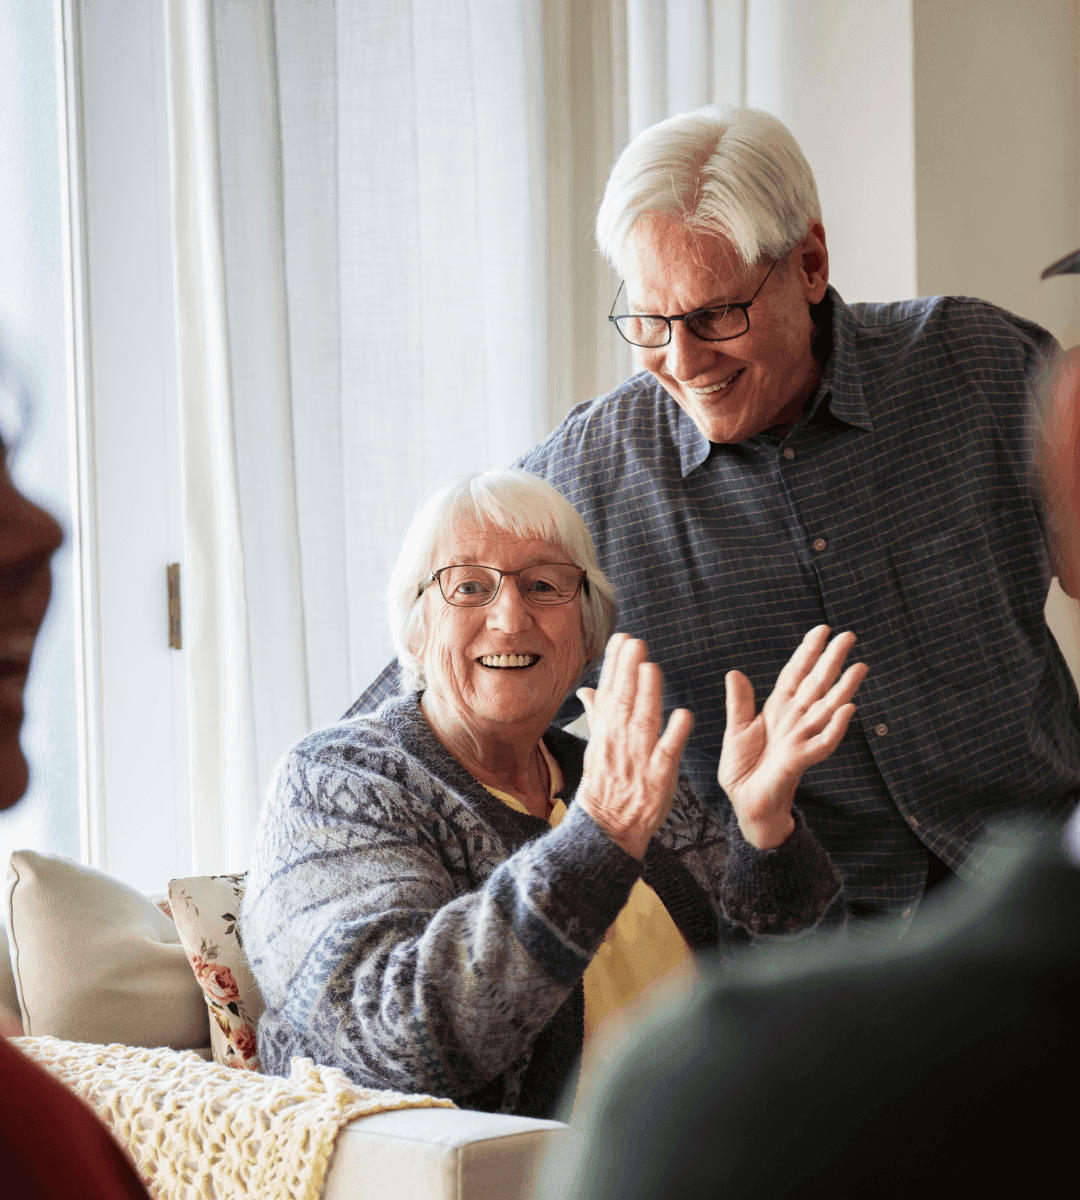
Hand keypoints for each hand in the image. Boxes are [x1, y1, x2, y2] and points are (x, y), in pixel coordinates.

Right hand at [576, 633, 693, 859]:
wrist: (607, 829)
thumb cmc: (605, 786)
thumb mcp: (596, 748)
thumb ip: (597, 715)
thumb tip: (588, 689)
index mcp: (606, 733)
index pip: (610, 692)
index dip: (615, 665)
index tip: (621, 639)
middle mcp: (620, 743)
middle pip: (624, 701)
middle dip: (629, 671)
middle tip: (636, 643)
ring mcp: (638, 760)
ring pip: (643, 722)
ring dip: (648, 695)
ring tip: (652, 668)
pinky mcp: (658, 778)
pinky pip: (667, 753)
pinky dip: (674, 734)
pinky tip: (684, 714)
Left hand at [718, 625, 867, 849]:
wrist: (744, 804)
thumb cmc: (743, 770)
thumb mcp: (736, 731)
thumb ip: (739, 703)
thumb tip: (735, 672)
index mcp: (778, 710)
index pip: (796, 675)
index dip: (807, 652)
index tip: (821, 630)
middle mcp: (794, 720)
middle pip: (817, 684)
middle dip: (832, 660)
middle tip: (849, 635)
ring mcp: (800, 739)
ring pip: (827, 709)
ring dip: (844, 688)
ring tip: (860, 666)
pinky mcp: (800, 761)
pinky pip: (822, 743)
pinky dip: (835, 728)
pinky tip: (847, 710)